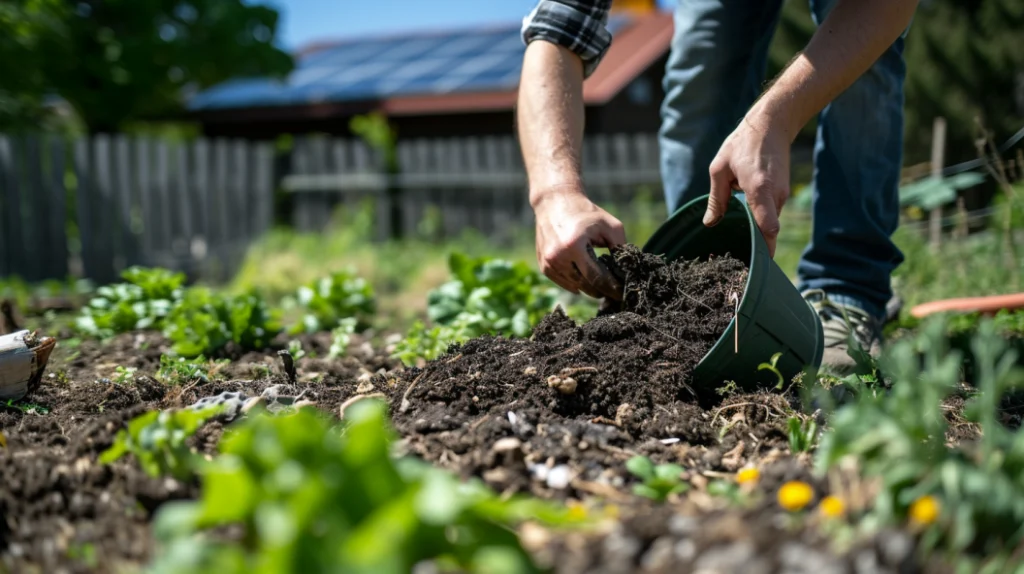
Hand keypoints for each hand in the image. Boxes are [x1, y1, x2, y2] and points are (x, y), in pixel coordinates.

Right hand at [533, 186, 625, 299]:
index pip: (597, 277)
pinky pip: (564, 283)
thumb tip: (628, 272)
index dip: (612, 288)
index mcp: (575, 245)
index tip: (622, 293)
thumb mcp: (610, 225)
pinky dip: (576, 282)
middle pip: (585, 286)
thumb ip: (621, 248)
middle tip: (613, 289)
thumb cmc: (587, 213)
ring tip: (600, 279)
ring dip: (589, 286)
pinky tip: (585, 275)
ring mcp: (549, 262)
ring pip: (575, 287)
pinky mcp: (544, 265)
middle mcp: (558, 256)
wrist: (556, 202)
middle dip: (601, 290)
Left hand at [703, 112, 791, 256]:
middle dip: (757, 247)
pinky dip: (760, 220)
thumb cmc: (742, 144)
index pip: (768, 227)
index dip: (764, 248)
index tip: (756, 263)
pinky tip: (746, 223)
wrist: (772, 124)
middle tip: (740, 263)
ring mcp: (782, 194)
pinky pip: (771, 213)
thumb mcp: (719, 169)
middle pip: (769, 230)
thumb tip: (711, 223)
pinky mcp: (782, 193)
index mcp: (759, 189)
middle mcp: (775, 195)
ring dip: (757, 231)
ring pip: (769, 222)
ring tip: (738, 244)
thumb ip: (717, 199)